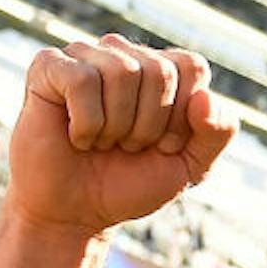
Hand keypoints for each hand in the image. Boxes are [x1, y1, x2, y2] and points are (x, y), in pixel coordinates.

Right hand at [6, 35, 234, 236]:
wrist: (76, 213)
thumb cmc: (130, 184)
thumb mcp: (190, 166)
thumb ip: (217, 133)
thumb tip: (204, 98)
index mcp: (162, 69)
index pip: (192, 66)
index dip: (183, 116)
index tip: (165, 145)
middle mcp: (124, 54)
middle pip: (160, 71)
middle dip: (149, 125)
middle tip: (126, 146)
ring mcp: (85, 56)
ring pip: (122, 72)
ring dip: (116, 126)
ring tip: (102, 141)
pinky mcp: (49, 66)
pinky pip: (81, 79)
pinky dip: (86, 122)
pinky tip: (77, 136)